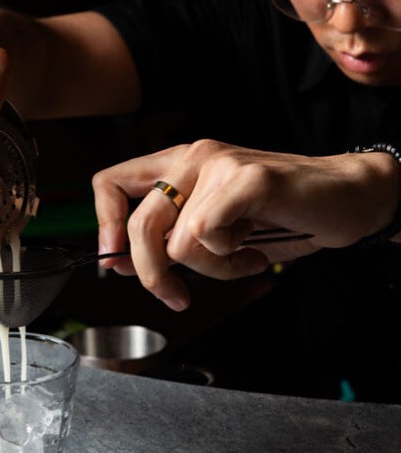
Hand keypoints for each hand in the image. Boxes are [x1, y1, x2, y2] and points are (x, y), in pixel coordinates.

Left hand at [92, 139, 398, 310]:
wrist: (348, 198)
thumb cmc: (283, 216)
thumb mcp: (215, 231)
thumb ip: (169, 238)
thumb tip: (122, 263)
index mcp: (179, 163)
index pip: (110, 182)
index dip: (105, 224)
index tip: (115, 261)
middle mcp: (192, 156)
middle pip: (140, 224)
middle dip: (154, 275)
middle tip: (177, 296)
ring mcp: (218, 164)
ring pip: (177, 241)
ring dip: (210, 269)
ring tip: (242, 258)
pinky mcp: (244, 179)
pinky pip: (206, 235)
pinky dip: (229, 259)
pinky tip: (255, 250)